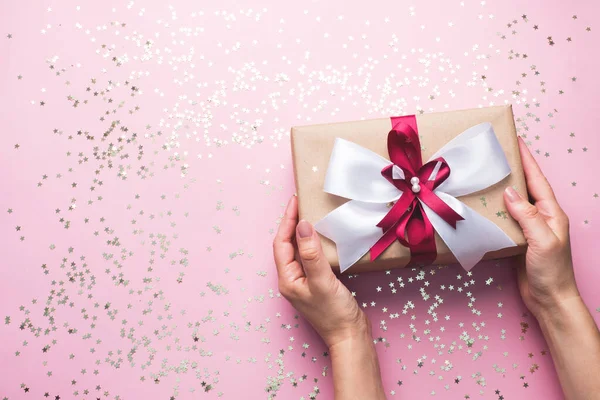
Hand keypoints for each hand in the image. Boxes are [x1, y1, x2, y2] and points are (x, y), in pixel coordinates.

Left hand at [273, 195, 368, 347]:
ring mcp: (304, 281)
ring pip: (298, 250)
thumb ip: (312, 253)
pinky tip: (322, 237)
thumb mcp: (322, 281)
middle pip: (286, 245)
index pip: (281, 243)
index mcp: (287, 279)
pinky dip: (313, 243)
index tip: (295, 201)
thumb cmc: (334, 313)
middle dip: (291, 223)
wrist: (350, 336)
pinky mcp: (317, 283)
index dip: (287, 220)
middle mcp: (292, 279)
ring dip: (302, 232)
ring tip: (309, 214)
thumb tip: (303, 225)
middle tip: (301, 202)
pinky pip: (310, 257)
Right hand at [503, 137, 579, 318]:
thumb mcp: (543, 240)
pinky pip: (504, 219)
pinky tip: (483, 206)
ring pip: (513, 202)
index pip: (537, 179)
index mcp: (551, 213)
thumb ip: (527, 215)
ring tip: (485, 175)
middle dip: (513, 168)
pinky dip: (494, 209)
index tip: (515, 141)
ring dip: (501, 188)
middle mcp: (540, 217)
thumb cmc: (552, 271)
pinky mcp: (517, 240)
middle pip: (525, 186)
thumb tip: (509, 192)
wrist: (549, 299)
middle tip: (496, 154)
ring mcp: (529, 229)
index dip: (527, 159)